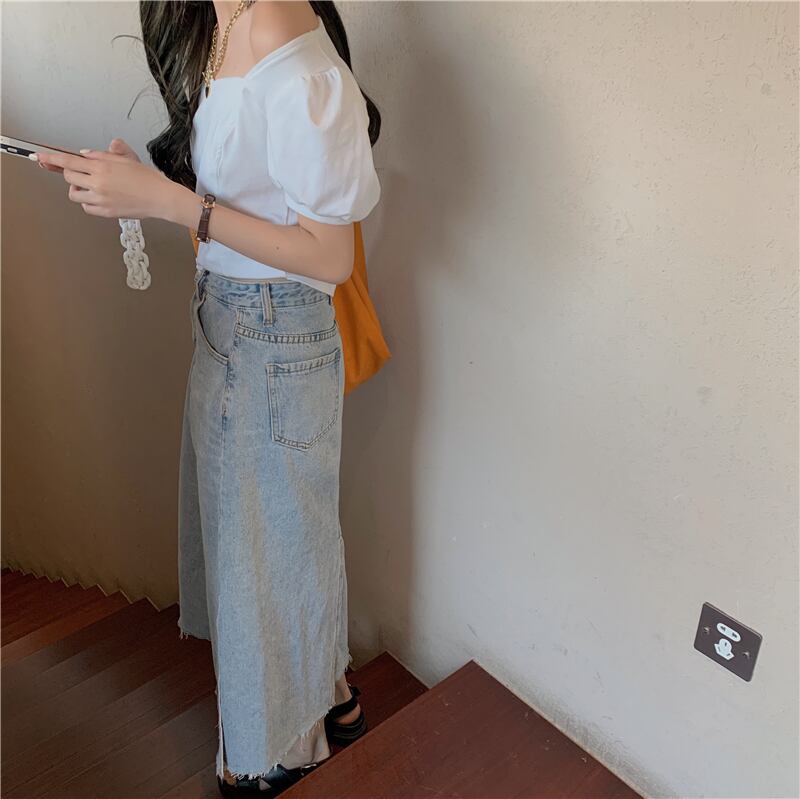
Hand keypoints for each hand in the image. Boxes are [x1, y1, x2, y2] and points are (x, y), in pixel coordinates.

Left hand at [35, 138, 170, 219]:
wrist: (160, 198)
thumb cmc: (148, 179)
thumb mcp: (126, 159)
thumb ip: (102, 155)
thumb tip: (86, 155)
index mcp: (102, 166)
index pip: (68, 161)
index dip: (51, 158)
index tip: (40, 157)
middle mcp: (99, 183)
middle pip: (68, 177)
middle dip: (72, 173)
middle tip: (84, 173)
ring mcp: (101, 199)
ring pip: (74, 193)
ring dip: (78, 188)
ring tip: (91, 187)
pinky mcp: (106, 212)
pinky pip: (86, 207)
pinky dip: (88, 201)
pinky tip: (99, 198)